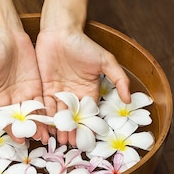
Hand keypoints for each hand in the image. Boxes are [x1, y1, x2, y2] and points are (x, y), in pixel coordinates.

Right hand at [0, 29, 49, 143]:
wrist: (7, 36)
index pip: (5, 120)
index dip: (12, 131)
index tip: (20, 140)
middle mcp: (11, 101)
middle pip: (22, 120)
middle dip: (31, 130)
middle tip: (40, 139)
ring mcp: (25, 95)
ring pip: (34, 114)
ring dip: (42, 124)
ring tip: (50, 134)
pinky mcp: (37, 88)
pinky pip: (44, 103)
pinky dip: (49, 112)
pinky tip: (57, 120)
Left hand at [35, 28, 129, 145]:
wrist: (60, 31)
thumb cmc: (84, 44)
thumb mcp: (106, 61)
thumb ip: (119, 79)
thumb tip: (129, 99)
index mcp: (89, 90)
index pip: (88, 113)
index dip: (87, 126)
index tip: (86, 138)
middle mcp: (74, 94)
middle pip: (72, 117)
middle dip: (71, 130)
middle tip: (68, 143)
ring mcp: (59, 92)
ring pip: (58, 114)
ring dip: (58, 127)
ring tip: (57, 140)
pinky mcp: (45, 88)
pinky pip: (45, 105)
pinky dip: (45, 116)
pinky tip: (45, 127)